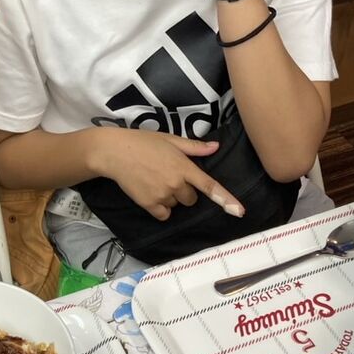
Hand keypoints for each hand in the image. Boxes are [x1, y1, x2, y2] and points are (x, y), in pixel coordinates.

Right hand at [96, 128, 243, 220]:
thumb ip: (194, 147)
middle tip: (168, 175)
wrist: (114, 152)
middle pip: (191, 199)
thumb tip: (215, 146)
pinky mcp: (149, 204)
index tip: (239, 212)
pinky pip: (164, 214)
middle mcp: (176, 183)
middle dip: (184, 190)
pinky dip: (160, 208)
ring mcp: (162, 195)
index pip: (209, 186)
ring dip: (170, 197)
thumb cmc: (143, 142)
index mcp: (184, 166)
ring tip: (154, 180)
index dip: (226, 199)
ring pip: (176, 205)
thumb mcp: (170, 139)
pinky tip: (150, 192)